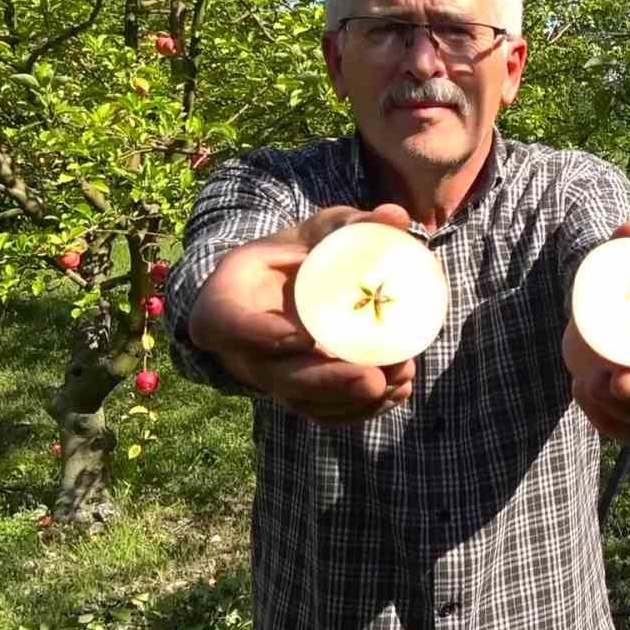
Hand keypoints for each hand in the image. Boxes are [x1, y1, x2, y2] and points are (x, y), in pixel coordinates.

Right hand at [188, 203, 418, 426]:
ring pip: (307, 403)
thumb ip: (350, 223)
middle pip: (280, 378)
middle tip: (373, 376)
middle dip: (328, 382)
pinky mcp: (298, 396)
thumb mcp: (314, 231)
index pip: (234, 326)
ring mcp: (271, 379)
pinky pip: (325, 413)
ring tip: (401, 378)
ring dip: (355, 400)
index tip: (303, 335)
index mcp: (227, 305)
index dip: (264, 335)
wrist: (281, 290)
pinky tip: (398, 392)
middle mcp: (243, 352)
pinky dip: (362, 410)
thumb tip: (397, 216)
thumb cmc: (295, 254)